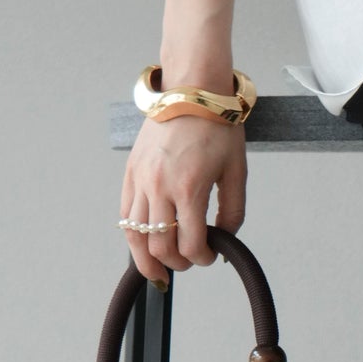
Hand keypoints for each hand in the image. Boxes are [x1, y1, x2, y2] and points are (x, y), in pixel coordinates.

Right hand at [120, 113, 246, 286]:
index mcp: (190, 189)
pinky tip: (145, 241)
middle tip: (187, 263)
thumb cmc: (217, 127)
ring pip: (134, 235)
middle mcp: (160, 187)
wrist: (192, 90)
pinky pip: (125, 214)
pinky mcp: (131, 172)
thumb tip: (224, 240)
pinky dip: (134, 234)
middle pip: (159, 246)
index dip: (201, 259)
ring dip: (146, 259)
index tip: (209, 256)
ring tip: (157, 270)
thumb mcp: (237, 172)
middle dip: (175, 263)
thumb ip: (233, 212)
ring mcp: (141, 180)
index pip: (189, 244)